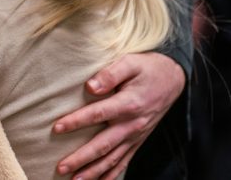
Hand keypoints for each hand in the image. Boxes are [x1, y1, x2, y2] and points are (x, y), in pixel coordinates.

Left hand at [52, 52, 184, 179]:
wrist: (173, 78)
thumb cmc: (148, 67)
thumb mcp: (131, 62)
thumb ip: (110, 73)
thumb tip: (90, 86)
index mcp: (128, 103)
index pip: (97, 114)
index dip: (76, 121)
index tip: (56, 127)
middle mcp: (132, 124)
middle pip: (103, 145)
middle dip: (81, 158)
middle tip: (61, 167)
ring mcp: (136, 135)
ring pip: (113, 158)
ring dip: (93, 171)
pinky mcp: (138, 140)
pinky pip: (125, 161)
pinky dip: (112, 174)